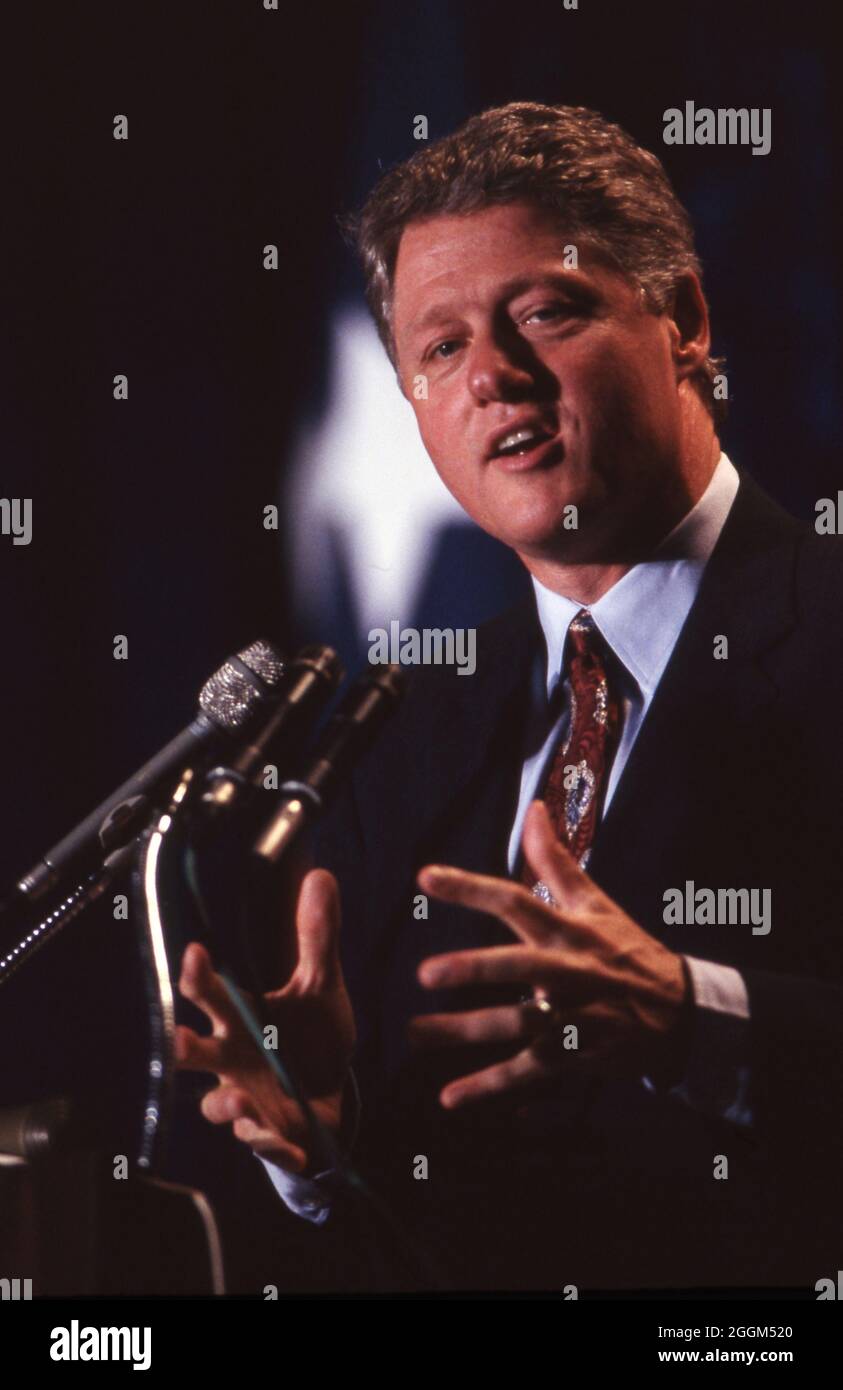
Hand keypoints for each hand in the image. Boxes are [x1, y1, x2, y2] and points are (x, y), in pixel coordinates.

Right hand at [175, 868, 354, 1174]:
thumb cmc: (310, 1033)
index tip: (195, 952)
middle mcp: (230, 1058)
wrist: (330, 1092)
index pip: (209, 993)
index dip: (198, 975)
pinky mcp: (270, 1132)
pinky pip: (262, 1142)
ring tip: (240, 1097)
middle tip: (179, 1036)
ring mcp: (245, 1098)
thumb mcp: (321, 985)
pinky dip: (271, 1144)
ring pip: (218, 1104)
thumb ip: (317, 937)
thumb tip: (320, 876)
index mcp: (240, 1017)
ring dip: (226, 1103)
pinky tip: (286, 1143)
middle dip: (182, 1045)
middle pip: (192, 1052)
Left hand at [409, 800, 691, 1107]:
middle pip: (519, 966)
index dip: (471, 888)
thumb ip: (555, 859)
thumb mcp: (595, 902)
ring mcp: (574, 1016)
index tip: (424, 877)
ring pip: (517, 1024)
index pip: (515, 900)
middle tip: (426, 974)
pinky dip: (491, 1088)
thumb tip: (534, 809)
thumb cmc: (626, 950)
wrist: (681, 1013)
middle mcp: (569, 971)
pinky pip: (529, 1073)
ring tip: (415, 1034)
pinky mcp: (576, 1057)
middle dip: (474, 969)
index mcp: (568, 930)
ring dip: (465, 1032)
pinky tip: (451, 1097)